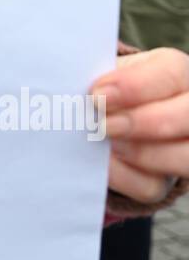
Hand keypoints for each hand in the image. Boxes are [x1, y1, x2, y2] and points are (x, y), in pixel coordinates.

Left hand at [90, 48, 188, 202]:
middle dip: (145, 123)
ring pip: (186, 157)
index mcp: (176, 73)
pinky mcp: (165, 181)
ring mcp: (184, 148)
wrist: (104, 117)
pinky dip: (125, 177)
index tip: (99, 95)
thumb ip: (100, 77)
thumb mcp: (108, 75)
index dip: (137, 87)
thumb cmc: (108, 88)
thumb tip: (81, 90)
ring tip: (108, 144)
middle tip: (104, 125)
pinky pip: (154, 186)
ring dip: (143, 153)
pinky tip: (103, 164)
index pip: (171, 73)